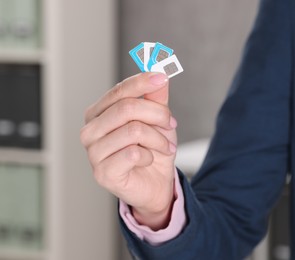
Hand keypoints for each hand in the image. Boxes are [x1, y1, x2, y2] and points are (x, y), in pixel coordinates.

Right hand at [80, 72, 176, 229]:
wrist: (156, 183)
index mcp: (98, 113)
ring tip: (164, 147)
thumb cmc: (152, 149)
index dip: (142, 82)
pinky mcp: (102, 173)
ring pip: (133, 130)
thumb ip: (155, 97)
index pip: (118, 91)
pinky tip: (148, 161)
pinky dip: (150, 156)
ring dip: (158, 138)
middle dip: (157, 115)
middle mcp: (90, 131)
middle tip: (171, 124)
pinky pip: (133, 153)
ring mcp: (93, 153)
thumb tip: (159, 71)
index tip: (162, 78)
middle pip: (127, 108)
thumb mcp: (157, 120)